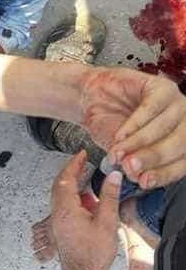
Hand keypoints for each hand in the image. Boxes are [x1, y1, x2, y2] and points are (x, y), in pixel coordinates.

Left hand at [51, 150, 121, 269]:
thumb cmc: (93, 254)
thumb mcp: (106, 222)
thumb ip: (108, 197)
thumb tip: (112, 175)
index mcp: (65, 209)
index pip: (66, 179)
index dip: (73, 164)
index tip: (81, 154)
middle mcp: (57, 213)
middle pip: (59, 185)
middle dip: (70, 171)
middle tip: (82, 162)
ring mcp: (56, 222)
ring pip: (59, 195)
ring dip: (70, 185)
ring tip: (86, 180)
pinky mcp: (60, 229)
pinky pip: (62, 205)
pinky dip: (71, 197)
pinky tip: (85, 202)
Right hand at [79, 67, 185, 187]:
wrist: (92, 98)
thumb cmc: (110, 123)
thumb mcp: (120, 151)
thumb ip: (131, 162)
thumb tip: (136, 176)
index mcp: (181, 143)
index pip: (182, 163)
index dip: (163, 174)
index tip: (143, 182)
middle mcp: (184, 123)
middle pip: (178, 145)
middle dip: (151, 158)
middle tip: (130, 166)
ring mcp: (176, 103)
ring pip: (164, 127)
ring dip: (138, 143)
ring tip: (119, 151)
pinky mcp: (161, 87)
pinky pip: (151, 107)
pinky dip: (134, 124)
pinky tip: (121, 134)